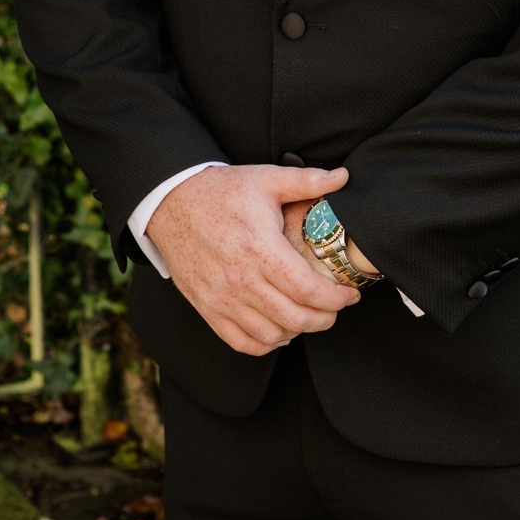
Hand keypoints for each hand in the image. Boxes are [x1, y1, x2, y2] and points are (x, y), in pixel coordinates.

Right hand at [148, 163, 360, 357]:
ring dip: (297, 331)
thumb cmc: (219, 191)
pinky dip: (266, 343)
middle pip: (294, 317)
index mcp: (258, 248)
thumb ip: (307, 180)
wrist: (169, 203)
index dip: (335, 298)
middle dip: (325, 318)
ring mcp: (221, 297)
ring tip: (309, 316)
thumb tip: (343, 177)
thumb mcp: (265, 178)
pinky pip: (242, 342)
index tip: (349, 294)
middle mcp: (240, 278)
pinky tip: (278, 328)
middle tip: (335, 308)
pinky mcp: (206, 307)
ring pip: (271, 335)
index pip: (307, 289)